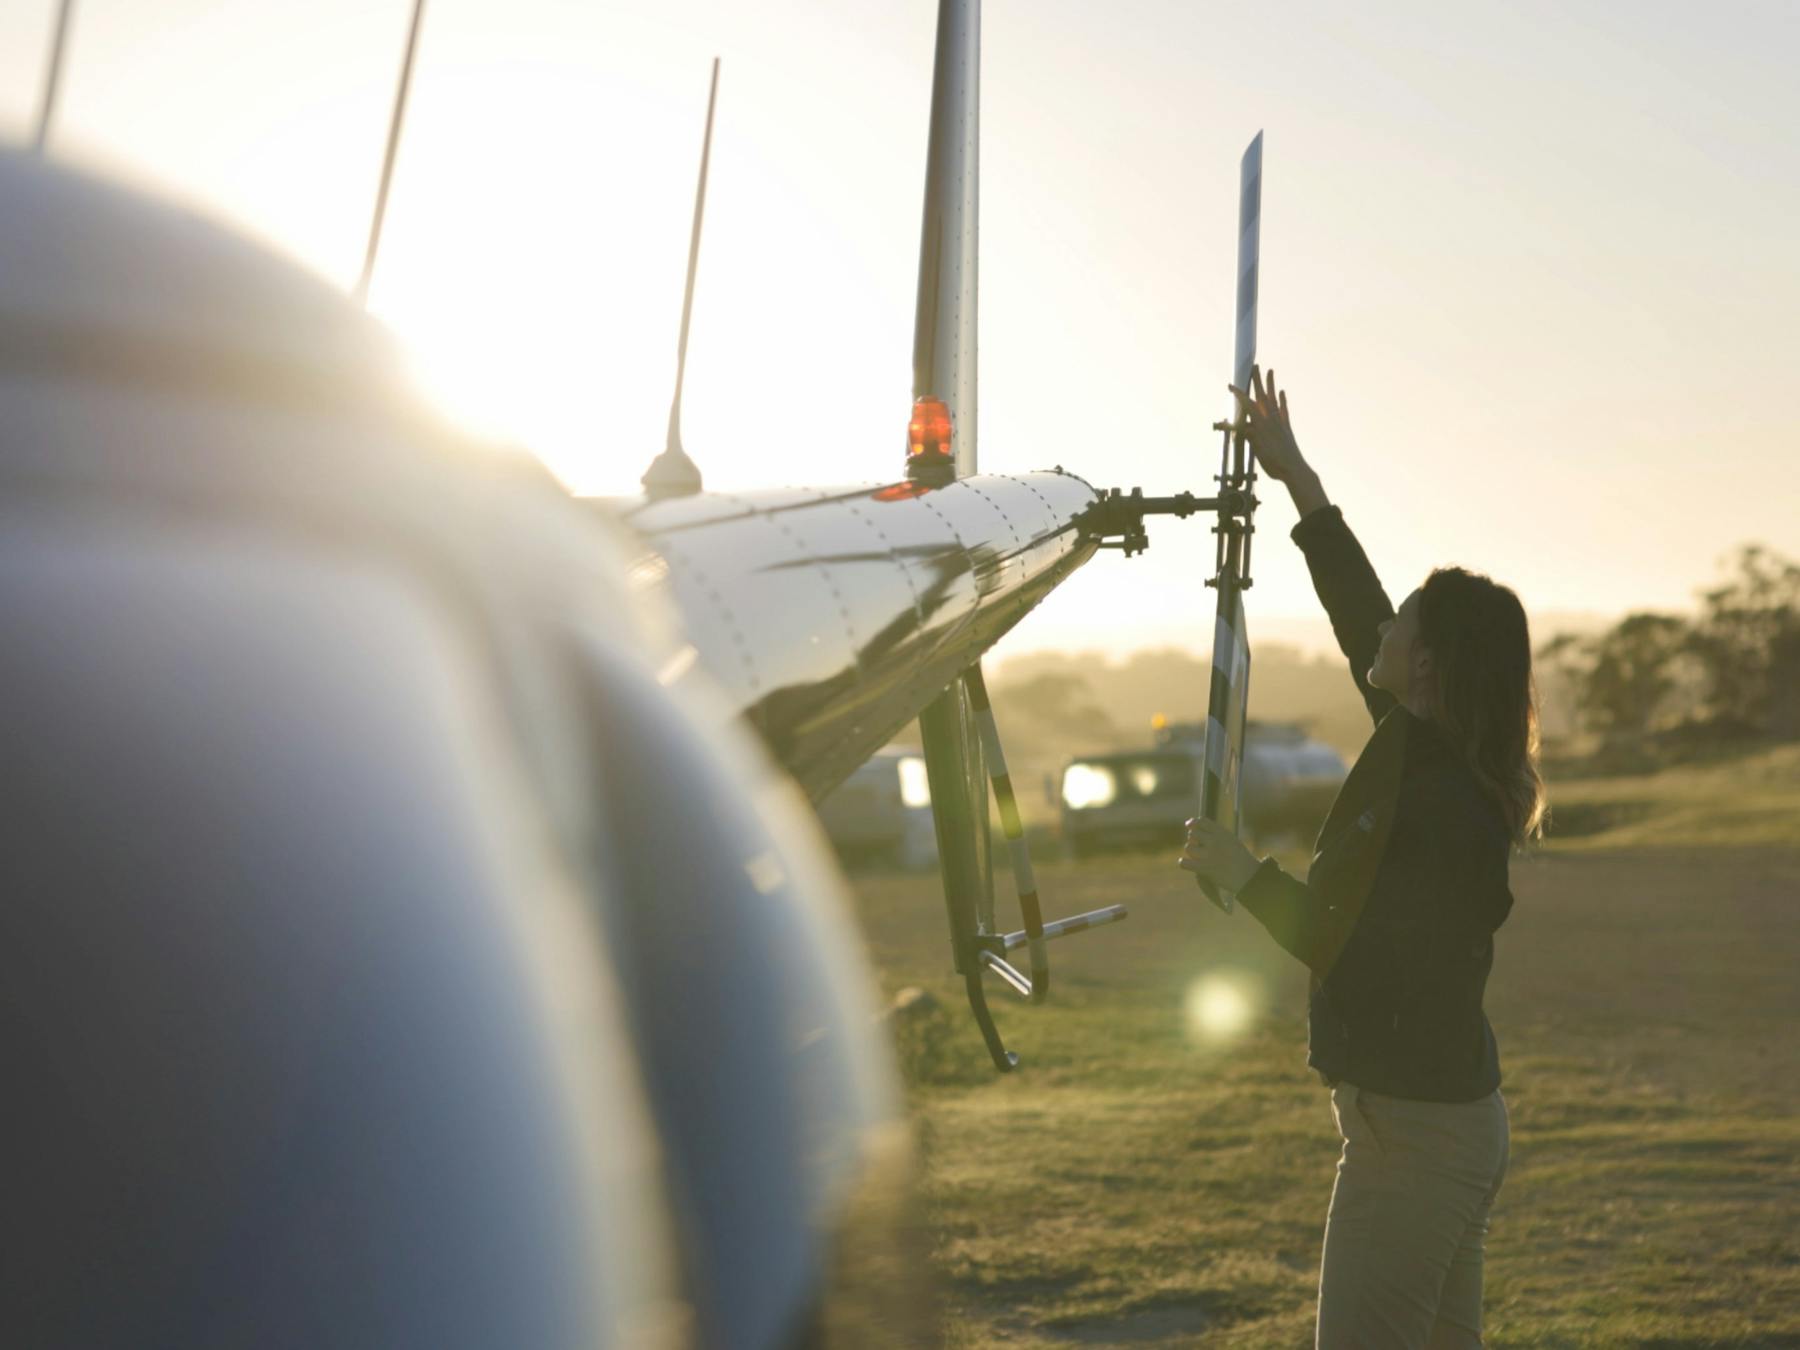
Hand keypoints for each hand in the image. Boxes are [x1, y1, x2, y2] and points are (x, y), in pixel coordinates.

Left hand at [1179, 817, 1260, 892]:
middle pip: (1192, 833)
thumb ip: (1216, 833)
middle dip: (1194, 839)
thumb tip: (1194, 828)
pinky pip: (1184, 863)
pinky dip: (1184, 863)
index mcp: (1222, 833)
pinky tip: (1189, 864)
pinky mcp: (1204, 868)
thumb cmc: (1240, 859)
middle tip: (1200, 847)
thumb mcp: (1231, 841)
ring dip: (1192, 852)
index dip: (1194, 823)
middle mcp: (1214, 841)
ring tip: (1199, 857)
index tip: (1190, 826)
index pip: (1201, 821)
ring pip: (1188, 847)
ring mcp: (1208, 855)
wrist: (1249, 877)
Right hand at [1227, 365, 1307, 484]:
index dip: (1238, 395)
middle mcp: (1271, 419)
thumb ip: (1251, 435)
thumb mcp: (1257, 450)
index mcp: (1261, 425)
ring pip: (1273, 399)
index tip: (1230, 386)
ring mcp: (1280, 422)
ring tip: (1271, 370)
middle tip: (1255, 366)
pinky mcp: (1286, 427)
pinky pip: (1284, 409)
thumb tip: (1243, 426)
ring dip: (1270, 384)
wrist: (1293, 469)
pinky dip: (1282, 400)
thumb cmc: (1273, 462)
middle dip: (1258, 380)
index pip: (1247, 405)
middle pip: (1262, 396)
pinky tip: (1281, 392)